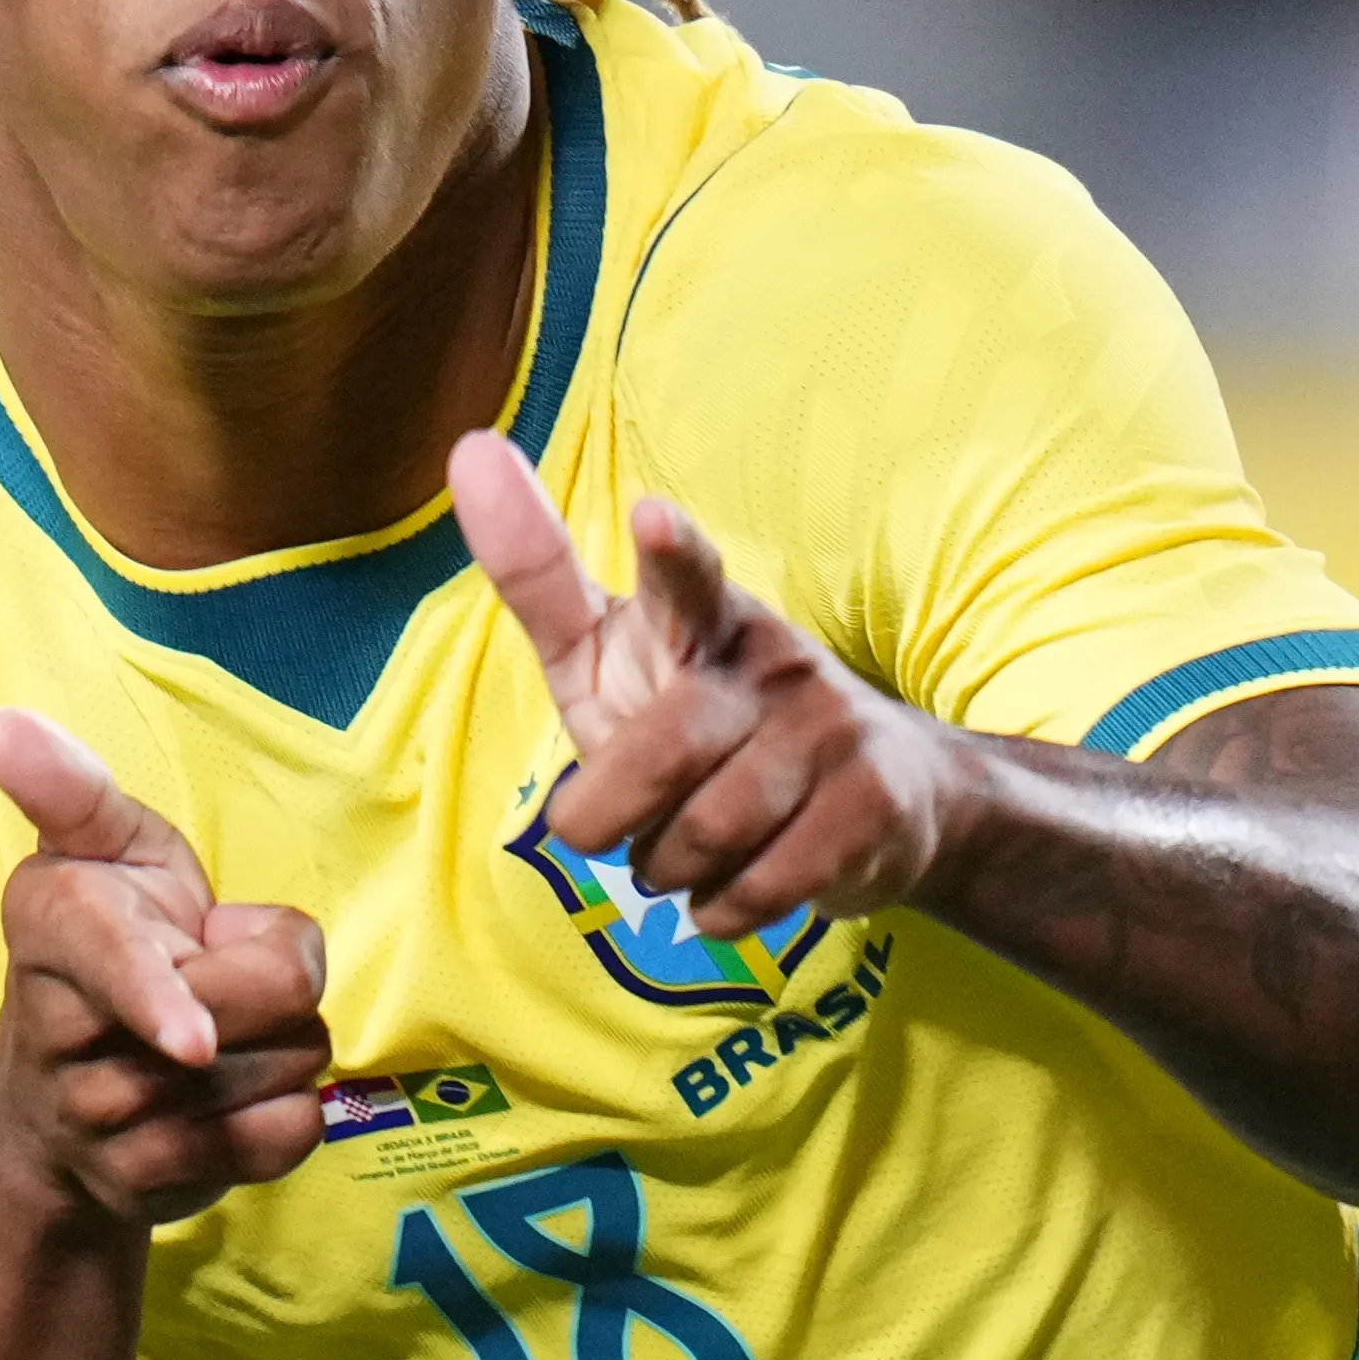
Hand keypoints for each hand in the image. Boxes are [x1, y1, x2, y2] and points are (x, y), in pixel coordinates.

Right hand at [0, 709, 331, 1225]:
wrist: (52, 1117)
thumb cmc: (105, 948)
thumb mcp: (94, 850)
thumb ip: (69, 789)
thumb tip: (4, 726)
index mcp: (51, 925)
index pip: (112, 960)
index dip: (156, 997)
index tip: (191, 1042)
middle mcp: (61, 1032)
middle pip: (259, 1004)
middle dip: (277, 981)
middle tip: (221, 971)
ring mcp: (102, 1119)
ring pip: (280, 1071)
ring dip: (282, 1048)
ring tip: (218, 1036)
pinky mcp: (149, 1182)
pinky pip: (282, 1140)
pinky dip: (288, 1116)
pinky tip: (234, 1099)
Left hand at [450, 434, 975, 941]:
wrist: (889, 798)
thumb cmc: (707, 718)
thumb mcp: (612, 649)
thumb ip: (540, 574)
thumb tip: (469, 448)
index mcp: (703, 615)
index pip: (684, 576)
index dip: (669, 553)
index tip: (651, 518)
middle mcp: (773, 661)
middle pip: (663, 751)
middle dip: (609, 814)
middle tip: (602, 829)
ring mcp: (831, 731)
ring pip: (707, 833)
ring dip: (666, 868)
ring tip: (679, 853)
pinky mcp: (872, 805)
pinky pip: (761, 886)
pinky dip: (720, 911)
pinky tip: (727, 892)